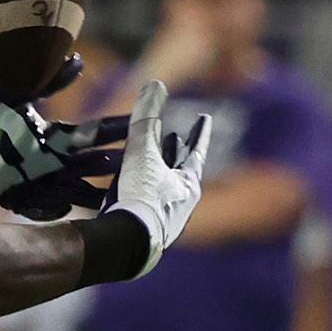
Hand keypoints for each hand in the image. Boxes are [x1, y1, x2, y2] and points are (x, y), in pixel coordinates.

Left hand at [0, 88, 128, 219]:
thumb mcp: (13, 94)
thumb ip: (48, 81)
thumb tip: (79, 59)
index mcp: (50, 138)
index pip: (90, 135)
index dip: (114, 131)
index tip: (139, 127)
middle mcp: (46, 161)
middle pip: (85, 165)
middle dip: (108, 165)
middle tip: (136, 166)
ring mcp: (30, 180)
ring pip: (67, 188)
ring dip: (86, 190)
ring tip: (108, 193)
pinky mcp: (9, 195)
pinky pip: (36, 205)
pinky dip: (50, 206)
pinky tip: (66, 207)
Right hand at [99, 78, 210, 272]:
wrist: (127, 246)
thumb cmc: (141, 198)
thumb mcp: (142, 153)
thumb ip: (146, 119)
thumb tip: (155, 84)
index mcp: (188, 184)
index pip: (197, 151)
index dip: (198, 133)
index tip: (203, 118)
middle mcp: (182, 204)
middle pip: (181, 171)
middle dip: (176, 153)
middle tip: (174, 137)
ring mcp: (165, 223)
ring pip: (164, 191)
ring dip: (158, 175)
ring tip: (148, 164)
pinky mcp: (145, 236)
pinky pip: (146, 208)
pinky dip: (140, 195)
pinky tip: (128, 197)